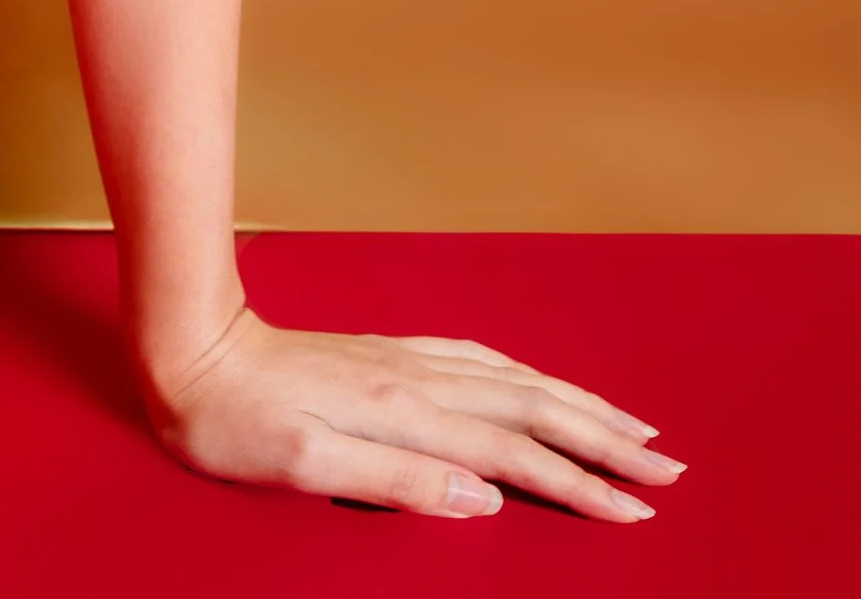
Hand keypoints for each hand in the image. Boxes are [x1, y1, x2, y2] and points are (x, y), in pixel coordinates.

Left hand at [145, 305, 682, 520]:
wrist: (191, 349)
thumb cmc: (236, 421)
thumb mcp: (306, 465)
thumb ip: (397, 480)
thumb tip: (482, 496)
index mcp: (405, 415)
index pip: (516, 455)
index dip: (581, 485)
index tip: (637, 511)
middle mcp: (416, 380)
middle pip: (534, 407)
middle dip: (606, 439)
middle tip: (669, 468)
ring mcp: (405, 361)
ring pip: (516, 380)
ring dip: (578, 404)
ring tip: (630, 427)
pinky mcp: (389, 355)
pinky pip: (481, 362)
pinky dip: (528, 377)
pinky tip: (537, 383)